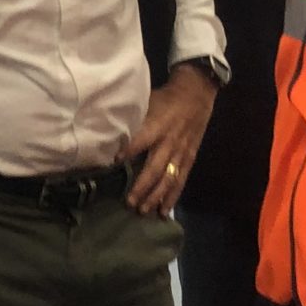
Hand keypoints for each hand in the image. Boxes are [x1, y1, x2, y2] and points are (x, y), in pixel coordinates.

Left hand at [126, 65, 217, 216]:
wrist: (196, 94)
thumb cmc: (165, 98)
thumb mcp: (147, 101)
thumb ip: (133, 119)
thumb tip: (109, 132)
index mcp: (156, 126)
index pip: (139, 141)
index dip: (127, 152)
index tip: (112, 165)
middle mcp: (169, 142)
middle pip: (155, 168)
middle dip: (142, 187)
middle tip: (129, 203)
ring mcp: (181, 152)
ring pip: (168, 179)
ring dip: (156, 197)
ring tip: (144, 211)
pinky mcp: (189, 158)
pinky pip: (181, 180)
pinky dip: (173, 196)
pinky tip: (164, 211)